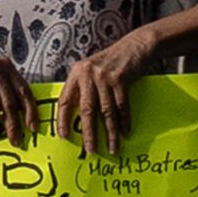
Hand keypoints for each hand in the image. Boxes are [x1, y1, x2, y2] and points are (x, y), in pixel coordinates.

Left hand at [59, 30, 153, 156]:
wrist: (135, 46)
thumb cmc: (112, 62)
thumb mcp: (92, 71)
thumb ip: (84, 88)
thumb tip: (78, 117)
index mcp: (76, 74)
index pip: (64, 101)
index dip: (62, 120)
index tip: (64, 137)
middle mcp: (87, 75)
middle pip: (86, 110)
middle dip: (89, 134)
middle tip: (91, 151)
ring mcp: (104, 76)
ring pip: (106, 111)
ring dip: (110, 132)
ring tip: (112, 148)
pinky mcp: (120, 78)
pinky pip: (122, 105)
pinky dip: (124, 121)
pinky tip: (125, 132)